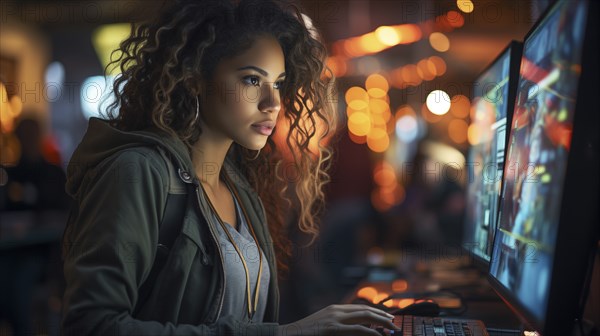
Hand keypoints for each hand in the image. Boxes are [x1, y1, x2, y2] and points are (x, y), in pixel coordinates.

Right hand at [275, 304, 396, 335]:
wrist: (288, 335)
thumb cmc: (305, 334)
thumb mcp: (323, 326)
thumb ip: (338, 325)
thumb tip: (354, 329)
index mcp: (335, 309)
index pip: (361, 308)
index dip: (376, 312)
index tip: (387, 319)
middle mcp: (336, 311)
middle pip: (365, 310)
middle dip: (382, 316)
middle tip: (394, 323)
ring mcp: (334, 319)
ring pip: (364, 317)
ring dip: (381, 322)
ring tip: (392, 329)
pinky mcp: (332, 329)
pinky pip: (356, 330)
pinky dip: (370, 332)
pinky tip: (379, 335)